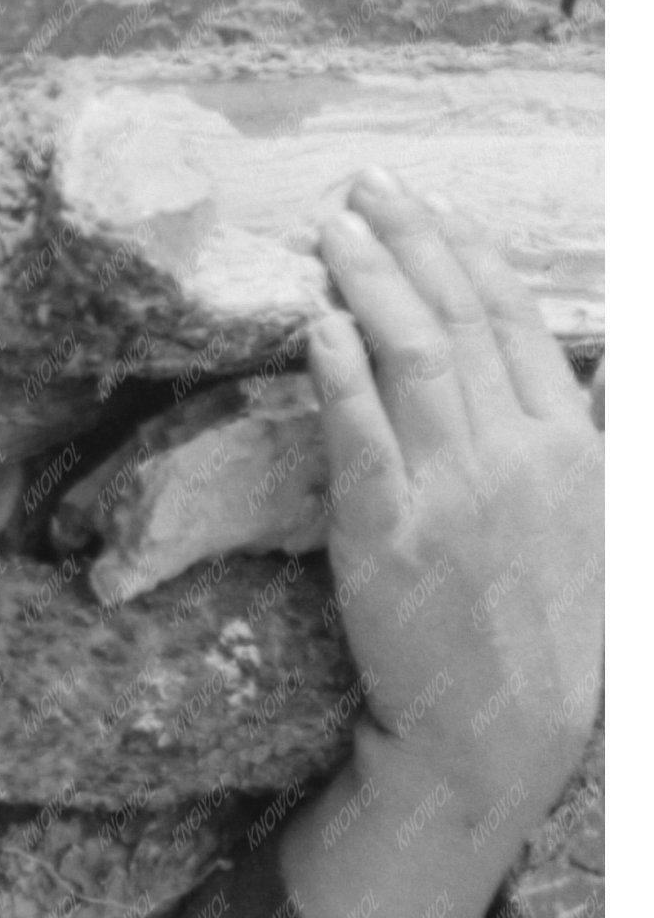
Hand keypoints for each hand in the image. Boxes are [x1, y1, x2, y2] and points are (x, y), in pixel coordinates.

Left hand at [308, 169, 603, 849]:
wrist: (499, 732)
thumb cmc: (549, 632)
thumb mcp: (600, 521)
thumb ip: (594, 431)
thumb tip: (602, 361)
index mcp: (570, 447)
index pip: (513, 322)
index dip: (465, 252)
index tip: (427, 205)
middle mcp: (517, 455)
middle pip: (457, 319)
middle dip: (407, 239)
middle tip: (362, 185)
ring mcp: (452, 490)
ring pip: (408, 356)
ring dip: (366, 280)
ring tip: (329, 229)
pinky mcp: (387, 532)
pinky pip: (359, 431)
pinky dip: (337, 368)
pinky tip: (315, 320)